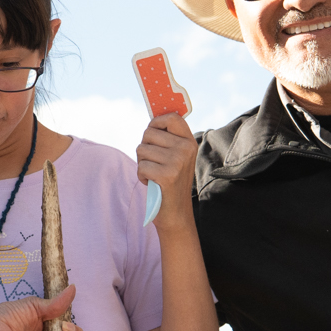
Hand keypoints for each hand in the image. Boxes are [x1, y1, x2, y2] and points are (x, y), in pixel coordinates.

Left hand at [136, 114, 196, 230]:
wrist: (176, 213)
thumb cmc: (170, 182)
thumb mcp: (176, 157)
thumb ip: (168, 138)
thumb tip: (153, 119)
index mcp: (189, 142)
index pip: (172, 117)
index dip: (156, 122)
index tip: (152, 133)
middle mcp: (186, 149)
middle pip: (149, 133)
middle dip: (144, 148)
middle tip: (153, 163)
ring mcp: (177, 161)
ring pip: (141, 149)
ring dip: (142, 163)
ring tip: (154, 174)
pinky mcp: (167, 175)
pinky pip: (141, 166)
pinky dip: (141, 176)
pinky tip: (152, 183)